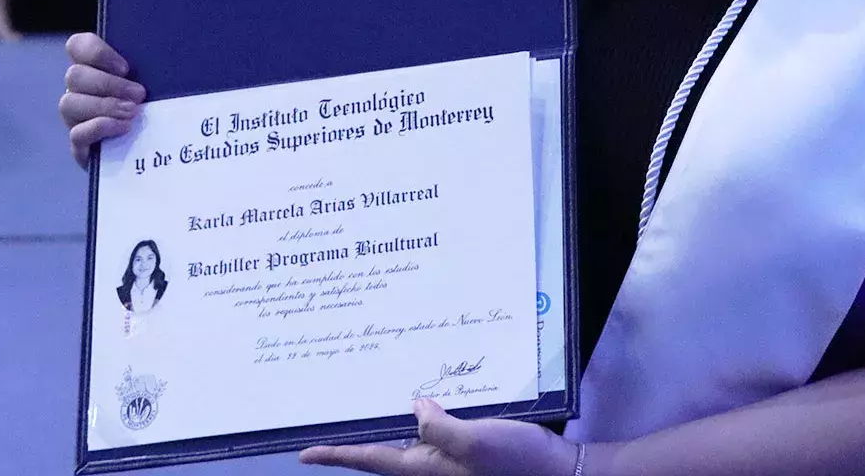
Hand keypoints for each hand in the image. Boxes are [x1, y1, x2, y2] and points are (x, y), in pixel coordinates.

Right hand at [62, 33, 145, 167]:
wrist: (151, 151)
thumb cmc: (154, 107)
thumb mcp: (154, 83)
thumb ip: (153, 67)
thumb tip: (171, 55)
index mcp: (92, 67)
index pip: (77, 46)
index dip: (96, 52)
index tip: (125, 67)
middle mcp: (78, 90)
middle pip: (74, 75)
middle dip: (109, 84)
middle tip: (139, 94)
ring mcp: (75, 118)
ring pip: (69, 103)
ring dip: (104, 105)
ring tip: (133, 112)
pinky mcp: (79, 144)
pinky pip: (77, 133)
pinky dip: (101, 127)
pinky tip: (124, 128)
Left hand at [300, 399, 580, 475]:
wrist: (561, 473)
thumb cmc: (516, 464)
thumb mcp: (474, 442)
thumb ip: (438, 425)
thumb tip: (414, 406)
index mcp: (424, 469)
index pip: (369, 461)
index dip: (336, 455)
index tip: (303, 452)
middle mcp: (432, 466)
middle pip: (385, 451)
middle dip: (359, 435)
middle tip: (334, 414)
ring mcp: (451, 460)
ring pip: (411, 438)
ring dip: (392, 420)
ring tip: (371, 399)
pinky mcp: (470, 449)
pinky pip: (437, 430)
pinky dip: (427, 414)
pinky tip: (428, 395)